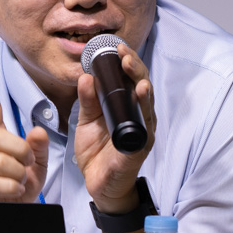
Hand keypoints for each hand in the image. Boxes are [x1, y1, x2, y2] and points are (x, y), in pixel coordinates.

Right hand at [0, 67, 48, 202]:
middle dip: (21, 151)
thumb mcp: (37, 163)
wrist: (15, 209)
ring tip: (21, 180)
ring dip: (19, 173)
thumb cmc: (21, 182)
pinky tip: (15, 190)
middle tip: (28, 162)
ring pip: (0, 161)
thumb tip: (37, 132)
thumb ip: (38, 147)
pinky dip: (13, 187)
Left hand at [74, 40, 156, 211]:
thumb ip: (87, 100)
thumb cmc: (97, 152)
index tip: (116, 47)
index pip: (130, 79)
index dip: (126, 62)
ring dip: (140, 83)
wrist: (99, 184)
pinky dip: (143, 108)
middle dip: (135, 67)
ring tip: (131, 68)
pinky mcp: (140, 146)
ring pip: (146, 101)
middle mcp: (138, 115)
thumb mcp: (87, 121)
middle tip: (123, 54)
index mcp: (126, 107)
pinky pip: (144, 124)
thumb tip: (86, 77)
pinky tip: (140, 94)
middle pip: (142, 85)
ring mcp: (142, 130)